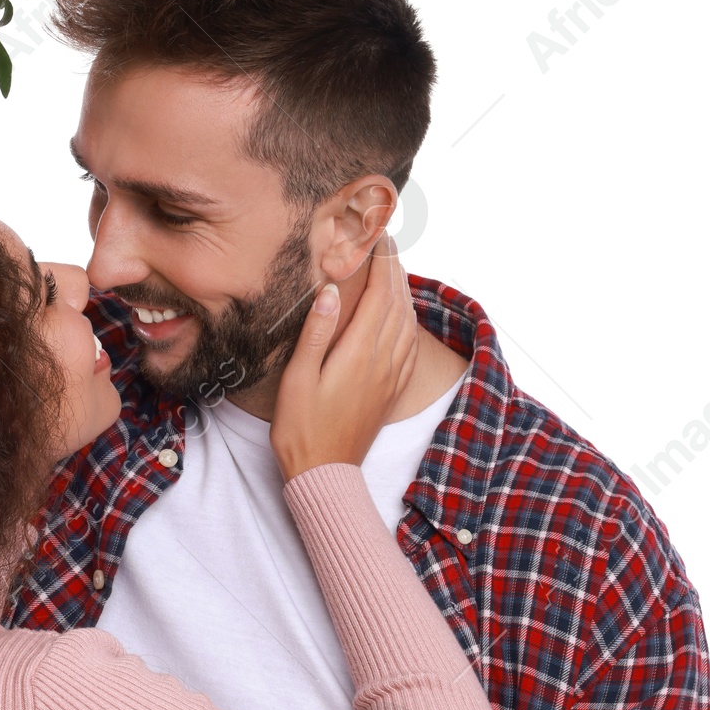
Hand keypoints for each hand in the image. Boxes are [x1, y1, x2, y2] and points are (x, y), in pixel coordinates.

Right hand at [270, 234, 418, 480]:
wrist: (325, 473)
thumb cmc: (302, 429)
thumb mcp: (298, 378)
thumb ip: (316, 332)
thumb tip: (329, 290)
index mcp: (359, 352)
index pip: (378, 294)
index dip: (381, 262)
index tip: (377, 236)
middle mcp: (383, 361)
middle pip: (398, 302)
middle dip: (394, 268)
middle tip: (386, 243)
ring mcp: (392, 376)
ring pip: (408, 322)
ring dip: (404, 291)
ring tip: (395, 269)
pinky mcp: (393, 390)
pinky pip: (411, 346)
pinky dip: (410, 320)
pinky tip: (404, 315)